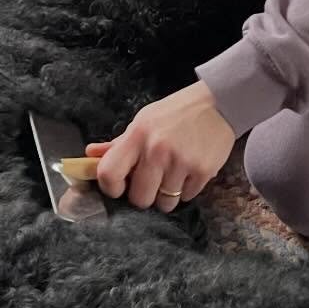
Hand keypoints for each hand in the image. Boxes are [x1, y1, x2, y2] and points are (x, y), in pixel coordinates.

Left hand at [90, 82, 235, 213]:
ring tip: (173, 175)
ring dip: (167, 195)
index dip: (111, 187)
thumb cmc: (176, 113)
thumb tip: (90, 154)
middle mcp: (157, 150)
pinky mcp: (203, 171)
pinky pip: (187, 197)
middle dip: (143, 196)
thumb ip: (118, 143)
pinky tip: (189, 171)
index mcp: (137, 135)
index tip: (119, 187)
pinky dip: (186, 190)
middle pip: (139, 199)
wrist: (218, 103)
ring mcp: (181, 162)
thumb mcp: (144, 120)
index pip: (109, 174)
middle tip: (151, 182)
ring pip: (164, 203)